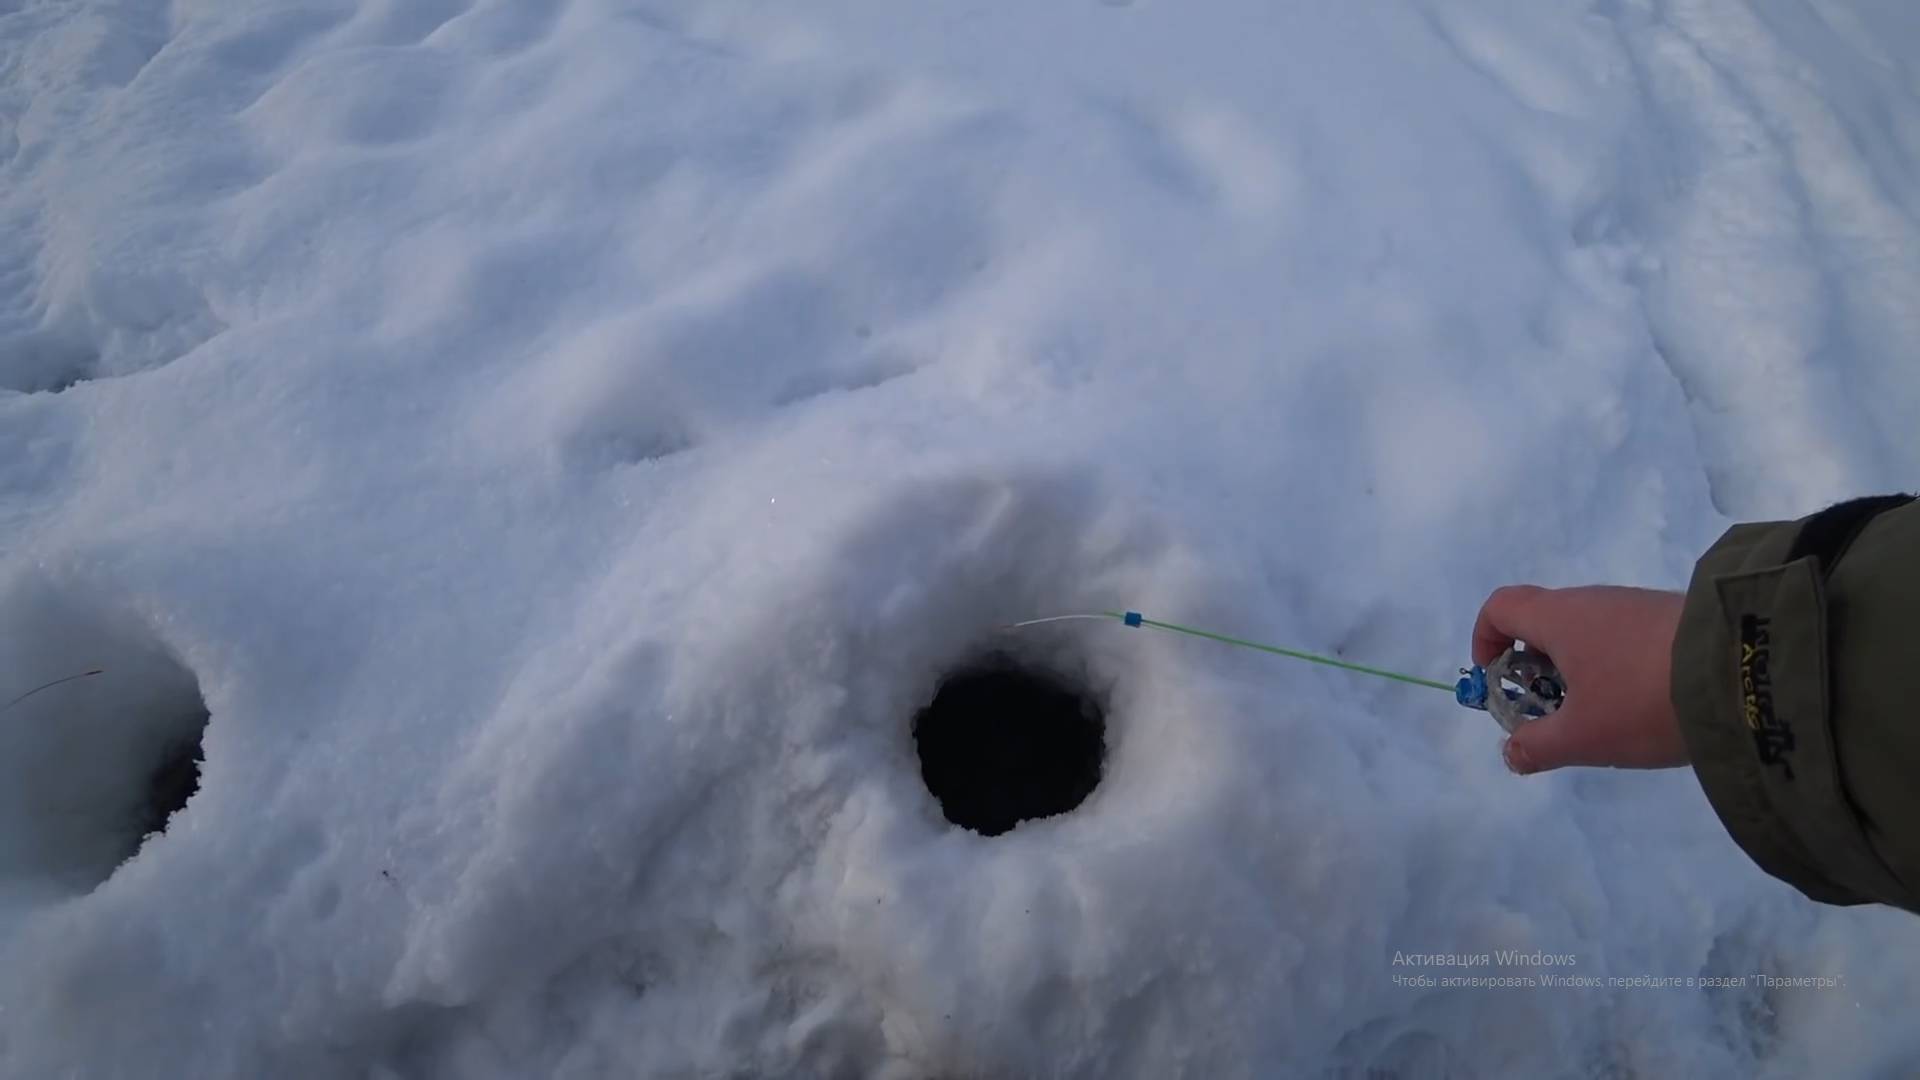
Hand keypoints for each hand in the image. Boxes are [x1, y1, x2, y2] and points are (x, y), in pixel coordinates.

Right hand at [1471, 585, 1688, 774]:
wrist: (1747, 673)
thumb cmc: (1643, 700)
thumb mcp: (1583, 737)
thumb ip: (1537, 746)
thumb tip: (1511, 752)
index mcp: (1560, 617)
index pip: (1501, 606)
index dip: (1486, 640)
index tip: (1496, 680)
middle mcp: (1594, 601)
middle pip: (1545, 622)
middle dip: (1535, 667)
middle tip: (1551, 712)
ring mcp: (1639, 605)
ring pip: (1589, 632)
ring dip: (1579, 669)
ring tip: (1603, 716)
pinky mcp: (1676, 618)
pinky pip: (1627, 638)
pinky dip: (1618, 667)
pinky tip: (1645, 705)